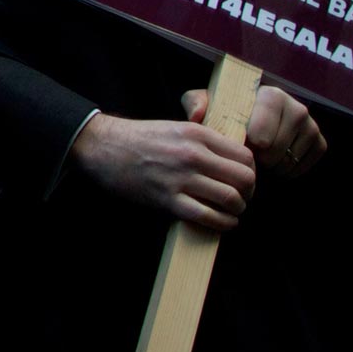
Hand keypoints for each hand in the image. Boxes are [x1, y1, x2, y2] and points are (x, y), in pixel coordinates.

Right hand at [69, 112, 256, 229]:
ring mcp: (180, 177)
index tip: (243, 180)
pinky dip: (223, 224)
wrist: (102, 146)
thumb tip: (231, 160)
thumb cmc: (138, 138)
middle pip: (245, 179)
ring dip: (237, 209)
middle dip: (249, 193)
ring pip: (231, 199)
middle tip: (241, 197)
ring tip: (231, 211)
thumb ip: (204, 141)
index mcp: (197, 133)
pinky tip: (222, 222)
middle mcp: (193, 154)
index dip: (250, 172)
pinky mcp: (167, 199)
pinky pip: (208, 216)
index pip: (245, 156)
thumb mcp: (175, 127)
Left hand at [184, 84, 325, 177]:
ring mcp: (311, 126)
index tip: (244, 143)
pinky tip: (275, 164)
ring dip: (271, 165)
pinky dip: (288, 171)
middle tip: (249, 152)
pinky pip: (304, 165)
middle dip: (258, 156)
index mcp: (270, 95)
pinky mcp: (319, 142)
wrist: (251, 120)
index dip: (250, 144)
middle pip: (277, 148)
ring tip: (260, 157)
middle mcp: (296, 108)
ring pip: (290, 159)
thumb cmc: (228, 111)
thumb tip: (196, 115)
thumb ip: (196, 103)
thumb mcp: (208, 103)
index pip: (263, 130)